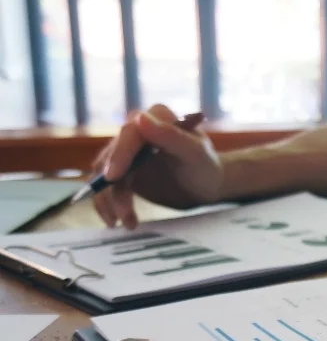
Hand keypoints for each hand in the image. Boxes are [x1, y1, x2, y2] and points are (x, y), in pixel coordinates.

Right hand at [92, 104, 223, 228]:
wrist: (206, 185)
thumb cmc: (206, 166)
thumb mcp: (196, 153)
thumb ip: (172, 136)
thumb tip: (141, 118)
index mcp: (156, 117)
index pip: (130, 133)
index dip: (120, 154)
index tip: (113, 177)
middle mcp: (136, 129)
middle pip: (112, 155)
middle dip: (113, 186)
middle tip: (120, 214)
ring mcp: (126, 150)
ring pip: (105, 173)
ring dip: (110, 200)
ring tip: (128, 223)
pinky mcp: (122, 170)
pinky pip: (106, 186)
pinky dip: (108, 204)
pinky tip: (119, 221)